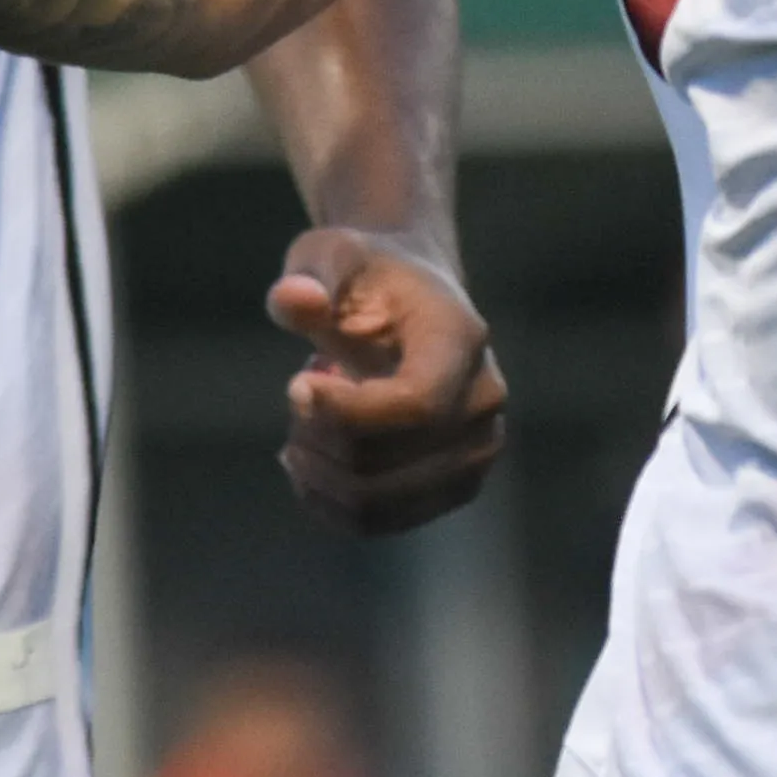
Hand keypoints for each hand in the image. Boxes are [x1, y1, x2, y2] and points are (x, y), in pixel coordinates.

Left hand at [267, 225, 506, 533]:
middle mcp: (483, 400)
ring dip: (319, 473)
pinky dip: (328, 500)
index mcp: (462, 340)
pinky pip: (378, 521)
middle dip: (318, 439)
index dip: (346, 414)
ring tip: (300, 427)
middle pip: (388, 462)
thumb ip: (311, 276)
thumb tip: (293, 301)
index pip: (415, 406)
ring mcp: (477, 450)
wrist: (408, 298)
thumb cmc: (366, 274)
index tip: (294, 384)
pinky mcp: (454, 485)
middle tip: (294, 395)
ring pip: (377, 503)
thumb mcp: (332, 255)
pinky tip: (309, 457)